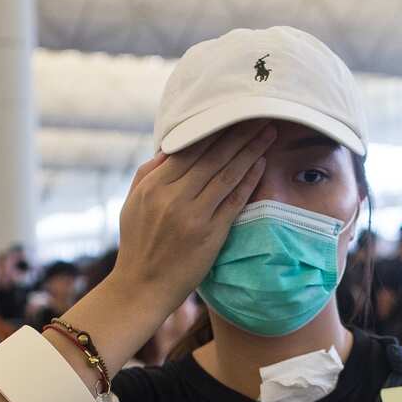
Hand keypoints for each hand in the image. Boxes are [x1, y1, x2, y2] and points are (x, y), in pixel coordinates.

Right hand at [110, 122, 275, 305]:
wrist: (141, 287)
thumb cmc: (137, 245)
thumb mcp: (133, 204)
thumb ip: (148, 173)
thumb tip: (169, 148)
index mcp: (154, 186)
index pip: (189, 149)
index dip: (213, 130)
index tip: (231, 114)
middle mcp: (174, 197)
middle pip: (212, 156)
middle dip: (238, 134)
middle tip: (259, 116)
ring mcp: (194, 215)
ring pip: (227, 174)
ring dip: (250, 151)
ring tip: (268, 134)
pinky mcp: (210, 234)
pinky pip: (234, 201)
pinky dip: (248, 180)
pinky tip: (261, 164)